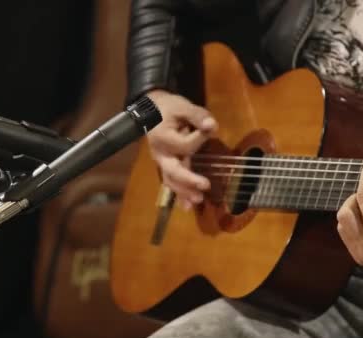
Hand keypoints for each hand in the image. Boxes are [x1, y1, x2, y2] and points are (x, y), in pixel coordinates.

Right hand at [146, 89, 217, 209]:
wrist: (150, 110)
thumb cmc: (168, 108)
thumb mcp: (182, 106)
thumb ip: (197, 115)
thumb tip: (212, 126)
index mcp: (162, 138)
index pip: (185, 145)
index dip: (199, 138)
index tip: (208, 127)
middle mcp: (160, 153)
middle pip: (173, 171)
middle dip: (189, 180)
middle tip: (205, 185)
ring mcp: (162, 162)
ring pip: (171, 180)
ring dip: (185, 191)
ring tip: (198, 200)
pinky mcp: (166, 166)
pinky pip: (171, 183)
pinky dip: (179, 195)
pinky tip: (187, 207)